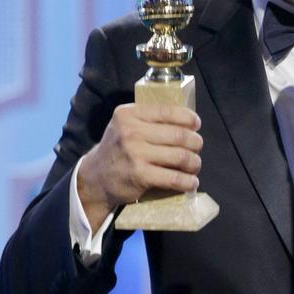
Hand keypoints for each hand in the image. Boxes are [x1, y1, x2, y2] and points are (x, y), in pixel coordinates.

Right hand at [77, 103, 202, 230]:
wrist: (96, 177)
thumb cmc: (118, 149)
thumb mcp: (125, 126)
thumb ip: (148, 119)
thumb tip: (186, 120)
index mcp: (128, 114)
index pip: (167, 111)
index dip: (188, 117)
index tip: (196, 124)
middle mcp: (131, 132)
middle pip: (179, 135)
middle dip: (195, 142)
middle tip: (197, 148)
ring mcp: (135, 154)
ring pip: (180, 156)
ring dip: (194, 162)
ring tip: (194, 165)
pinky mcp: (140, 175)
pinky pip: (174, 178)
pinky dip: (188, 181)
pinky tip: (191, 182)